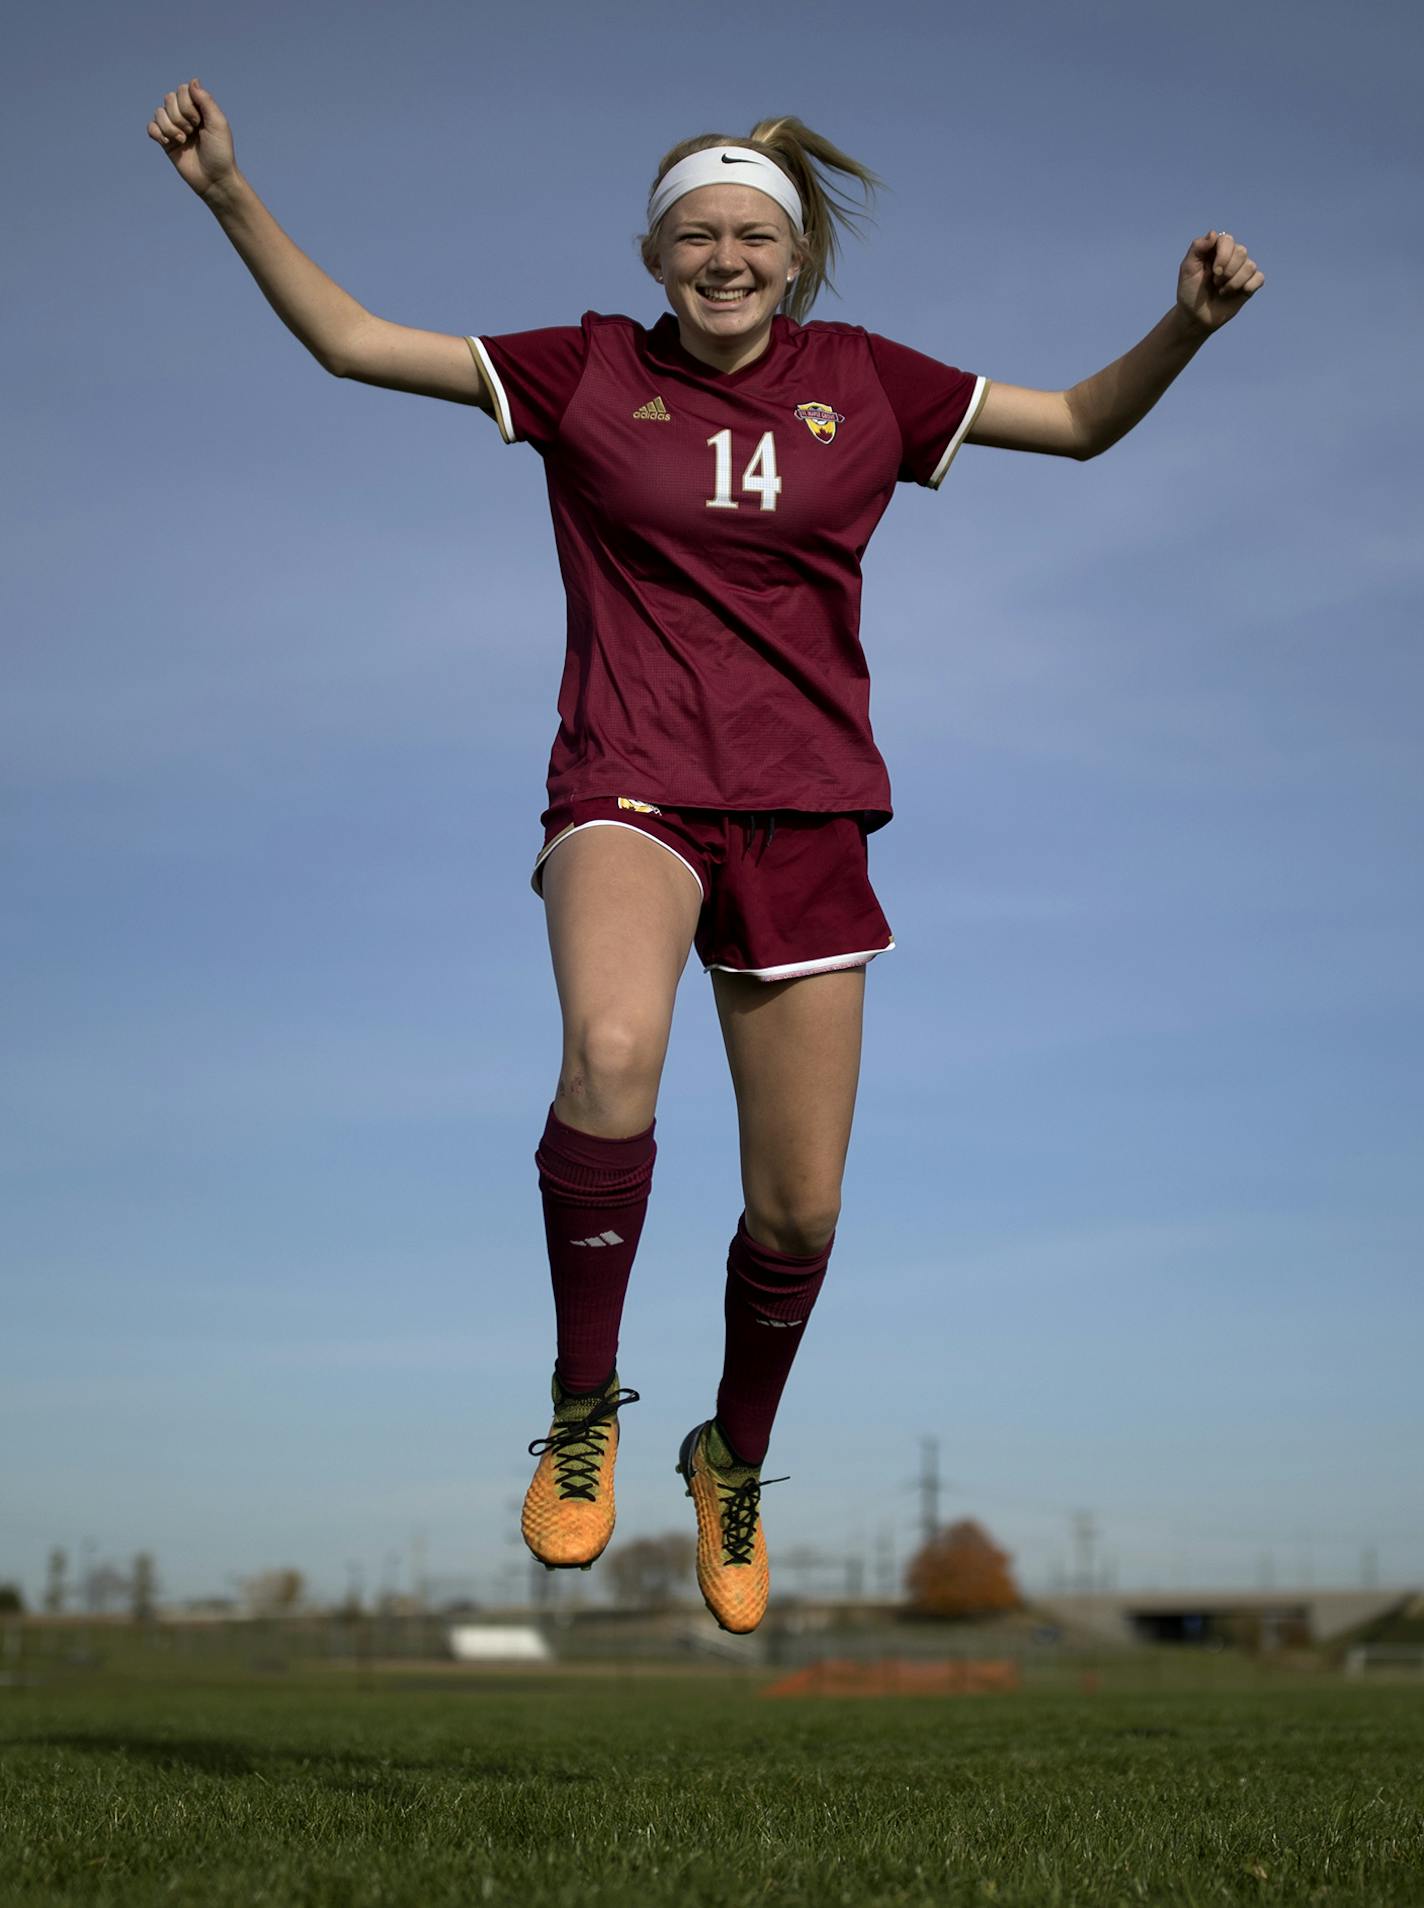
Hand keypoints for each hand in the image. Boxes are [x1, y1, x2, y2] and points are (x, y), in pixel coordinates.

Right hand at [146, 78, 235, 200]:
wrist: (214, 179)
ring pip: (159, 112)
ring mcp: (174, 128)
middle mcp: (185, 115)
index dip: (187, 104)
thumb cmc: (220, 152)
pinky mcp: (166, 142)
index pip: (182, 90)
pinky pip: (151, 127)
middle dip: (180, 116)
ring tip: (183, 141)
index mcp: (198, 108)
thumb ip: (206, 101)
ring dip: (170, 127)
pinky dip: (157, 133)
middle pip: (169, 98)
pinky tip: (167, 142)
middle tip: (192, 132)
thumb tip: (193, 81)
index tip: (199, 121)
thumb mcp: (218, 124)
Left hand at [1177, 228, 1263, 333]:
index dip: (1223, 255)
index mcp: (1216, 250)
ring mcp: (1241, 270)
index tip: (1214, 272)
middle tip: (1215, 283)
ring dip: (1234, 282)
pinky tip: (1238, 293)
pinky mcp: (1249, 284)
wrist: (1195, 317)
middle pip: (1241, 251)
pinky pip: (1259, 278)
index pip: (1228, 240)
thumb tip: (1214, 233)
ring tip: (1222, 291)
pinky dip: (1249, 286)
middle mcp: (1231, 257)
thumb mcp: (1188, 269)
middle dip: (1228, 271)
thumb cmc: (1190, 291)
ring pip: (1250, 266)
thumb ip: (1197, 248)